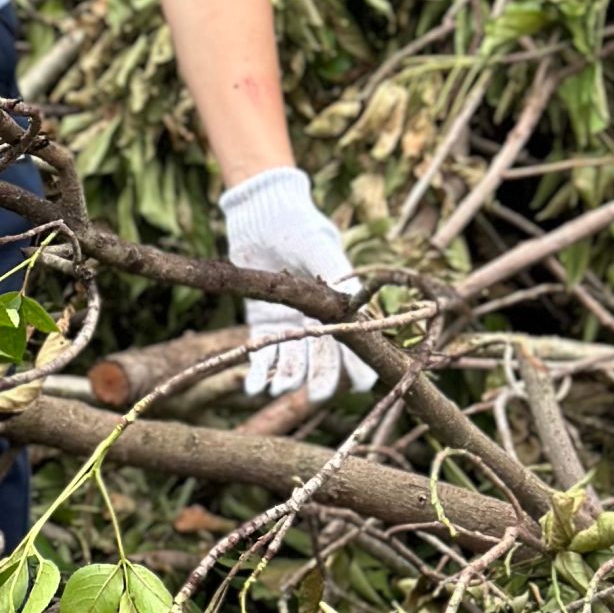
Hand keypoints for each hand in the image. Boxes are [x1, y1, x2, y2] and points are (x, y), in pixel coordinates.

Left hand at [219, 166, 370, 400]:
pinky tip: (254, 388)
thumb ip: (337, 273)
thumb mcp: (320, 247)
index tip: (359, 385)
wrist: (262, 215)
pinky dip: (260, 372)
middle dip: (320, 378)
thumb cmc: (298, 226)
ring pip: (294, 361)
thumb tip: (358, 302)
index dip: (357, 364)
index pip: (354, 341)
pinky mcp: (265, 322)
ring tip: (278, 389)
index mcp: (339, 305)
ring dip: (288, 377)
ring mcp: (291, 323)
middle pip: (323, 358)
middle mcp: (318, 319)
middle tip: (314, 397)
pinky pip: (264, 353)